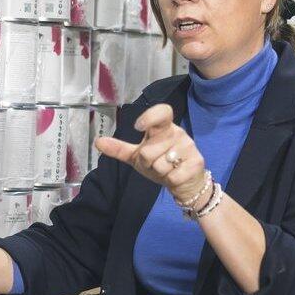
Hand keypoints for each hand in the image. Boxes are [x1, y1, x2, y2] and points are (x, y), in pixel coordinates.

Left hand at [94, 103, 209, 205]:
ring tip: (167, 169)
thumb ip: (119, 149)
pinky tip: (176, 176)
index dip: (150, 117)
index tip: (138, 126)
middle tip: (156, 163)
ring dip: (159, 172)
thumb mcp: (137, 157)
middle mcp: (178, 133)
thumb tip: (98, 142)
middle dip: (148, 163)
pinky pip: (172, 175)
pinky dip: (170, 180)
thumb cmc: (160, 164)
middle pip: (149, 150)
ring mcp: (189, 147)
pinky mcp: (196, 162)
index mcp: (164, 128)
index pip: (162, 112)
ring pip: (160, 164)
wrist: (185, 182)